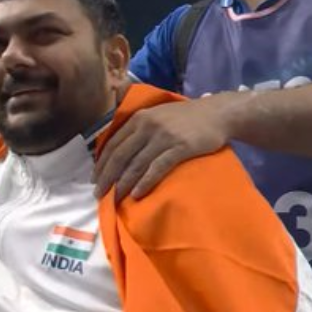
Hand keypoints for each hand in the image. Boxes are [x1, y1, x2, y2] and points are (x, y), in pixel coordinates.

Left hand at [93, 97, 233, 199]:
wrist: (217, 114)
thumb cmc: (185, 117)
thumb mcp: (157, 113)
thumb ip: (138, 126)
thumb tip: (118, 148)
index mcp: (139, 118)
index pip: (113, 143)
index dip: (102, 163)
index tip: (94, 179)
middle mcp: (148, 126)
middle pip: (121, 155)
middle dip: (107, 177)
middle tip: (99, 194)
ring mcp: (164, 137)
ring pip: (137, 164)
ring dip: (123, 183)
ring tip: (114, 198)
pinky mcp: (180, 148)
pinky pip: (158, 168)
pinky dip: (145, 182)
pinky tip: (137, 194)